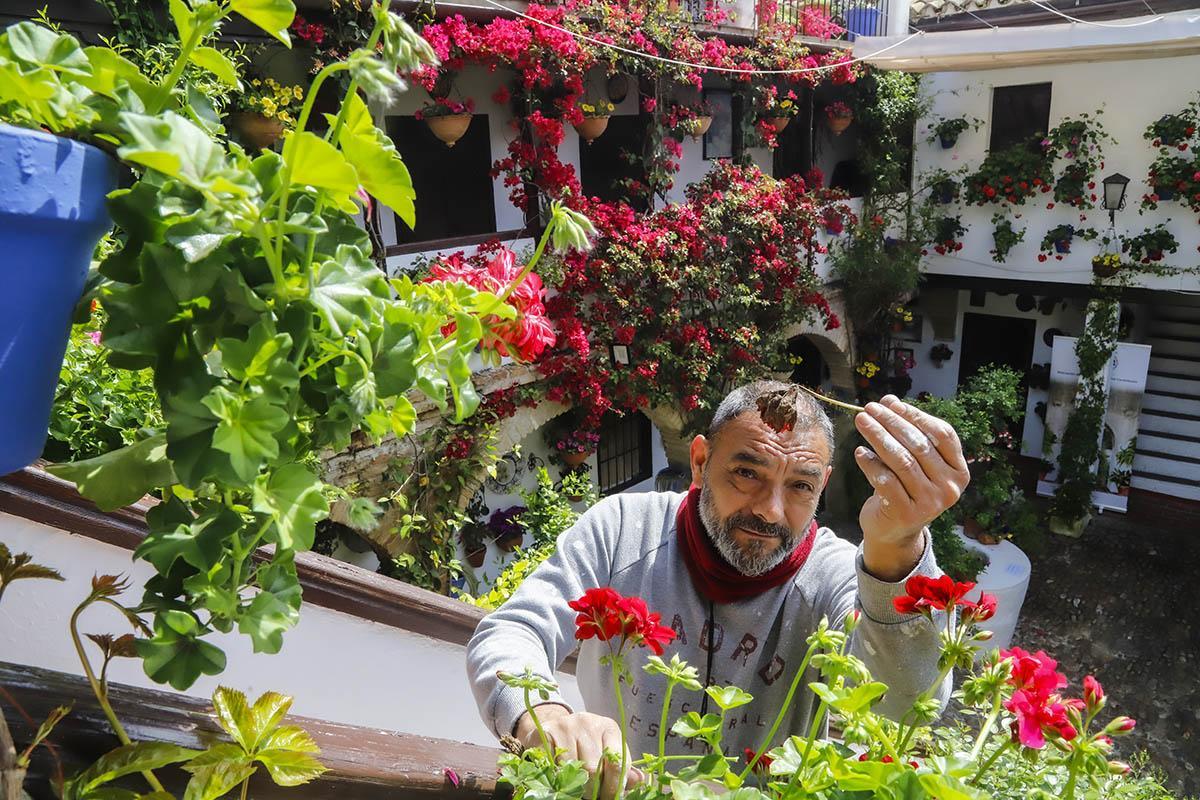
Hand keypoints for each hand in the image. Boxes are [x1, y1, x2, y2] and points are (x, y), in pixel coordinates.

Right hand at [515, 706, 642, 799]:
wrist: (552, 725)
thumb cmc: (585, 744)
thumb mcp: (606, 751)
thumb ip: (620, 768)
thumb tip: (639, 780)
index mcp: (609, 728)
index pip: (617, 763)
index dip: (613, 787)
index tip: (609, 798)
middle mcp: (588, 722)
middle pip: (593, 769)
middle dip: (593, 790)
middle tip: (591, 797)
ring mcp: (565, 725)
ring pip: (572, 769)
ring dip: (573, 784)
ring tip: (574, 786)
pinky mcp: (545, 732)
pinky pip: (552, 765)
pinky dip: (555, 776)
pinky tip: (558, 776)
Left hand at [853, 395, 969, 578]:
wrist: (894, 530)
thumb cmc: (905, 487)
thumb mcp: (913, 461)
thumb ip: (906, 432)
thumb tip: (889, 400)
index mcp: (959, 471)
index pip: (943, 434)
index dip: (917, 415)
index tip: (891, 403)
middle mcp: (950, 488)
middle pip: (919, 445)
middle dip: (891, 422)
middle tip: (869, 409)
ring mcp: (930, 503)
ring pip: (901, 461)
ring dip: (878, 437)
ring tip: (862, 422)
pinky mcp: (906, 513)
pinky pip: (885, 481)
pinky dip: (870, 464)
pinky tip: (859, 452)